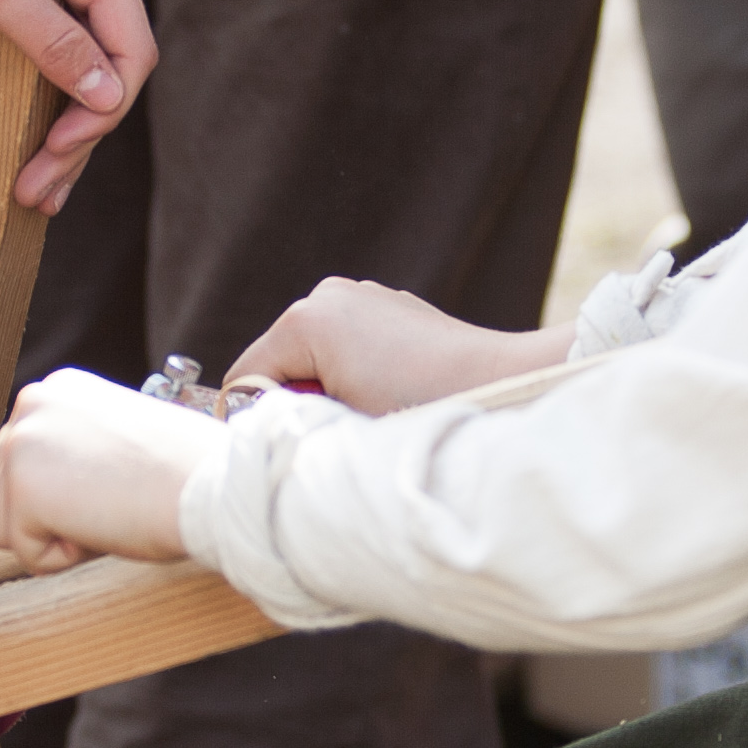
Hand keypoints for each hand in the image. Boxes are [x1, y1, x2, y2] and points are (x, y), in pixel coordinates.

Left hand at [0, 0, 152, 211]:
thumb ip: (54, 40)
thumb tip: (107, 95)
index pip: (131, 52)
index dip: (101, 114)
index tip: (53, 154)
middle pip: (110, 66)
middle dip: (79, 133)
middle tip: (37, 191)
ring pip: (85, 65)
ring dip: (64, 126)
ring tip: (34, 186)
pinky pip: (57, 51)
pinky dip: (45, 98)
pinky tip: (30, 139)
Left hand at [0, 369, 221, 569]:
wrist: (211, 484)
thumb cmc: (183, 471)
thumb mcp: (114, 441)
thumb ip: (70, 453)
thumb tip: (45, 493)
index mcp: (55, 389)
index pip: (19, 461)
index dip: (65, 493)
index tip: (116, 484)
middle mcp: (30, 404)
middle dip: (45, 517)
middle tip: (110, 504)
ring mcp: (20, 443)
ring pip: (3, 527)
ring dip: (52, 538)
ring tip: (106, 513)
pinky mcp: (21, 487)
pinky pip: (24, 554)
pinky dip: (63, 559)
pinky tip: (104, 527)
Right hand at [228, 280, 567, 414]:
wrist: (502, 383)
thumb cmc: (424, 408)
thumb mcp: (343, 424)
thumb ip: (290, 421)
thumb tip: (260, 428)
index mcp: (306, 321)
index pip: (245, 378)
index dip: (254, 423)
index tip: (283, 451)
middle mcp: (326, 296)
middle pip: (276, 363)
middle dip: (296, 403)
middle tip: (335, 435)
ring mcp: (359, 296)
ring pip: (310, 356)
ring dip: (325, 390)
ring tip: (366, 417)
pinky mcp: (386, 306)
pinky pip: (344, 345)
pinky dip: (350, 373)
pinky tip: (385, 396)